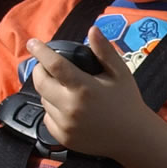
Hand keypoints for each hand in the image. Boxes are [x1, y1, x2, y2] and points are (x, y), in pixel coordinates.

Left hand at [26, 26, 156, 157]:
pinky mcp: (63, 138)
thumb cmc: (127, 101)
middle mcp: (71, 108)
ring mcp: (65, 125)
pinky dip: (53, 110)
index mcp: (85, 88)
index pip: (55, 65)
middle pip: (40, 83)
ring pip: (44, 101)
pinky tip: (68, 108)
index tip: (33, 43)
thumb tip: (92, 29)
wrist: (133, 137)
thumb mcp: (120, 73)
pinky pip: (47, 118)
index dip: (41, 52)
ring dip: (48, 91)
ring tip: (65, 89)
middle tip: (46, 66)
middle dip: (39, 71)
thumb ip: (104, 51)